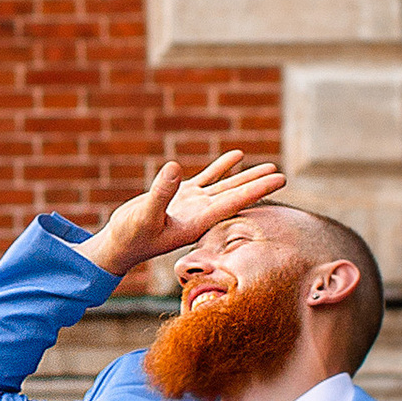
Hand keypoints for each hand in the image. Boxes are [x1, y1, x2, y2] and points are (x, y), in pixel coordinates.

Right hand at [87, 150, 286, 282]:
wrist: (119, 245)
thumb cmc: (130, 236)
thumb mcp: (144, 215)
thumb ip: (161, 193)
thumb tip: (175, 167)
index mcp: (198, 222)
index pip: (234, 202)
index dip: (257, 189)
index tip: (278, 179)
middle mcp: (200, 213)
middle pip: (236, 195)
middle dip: (258, 184)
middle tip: (282, 174)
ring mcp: (192, 204)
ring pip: (225, 186)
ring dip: (245, 176)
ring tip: (269, 165)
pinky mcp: (180, 195)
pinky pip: (207, 178)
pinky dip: (222, 167)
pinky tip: (237, 156)